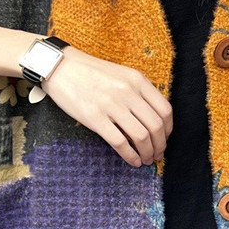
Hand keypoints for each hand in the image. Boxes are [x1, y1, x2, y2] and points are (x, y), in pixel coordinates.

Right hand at [41, 46, 172, 167]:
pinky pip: (120, 142)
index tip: (164, 139)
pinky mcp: (95, 118)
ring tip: (146, 160)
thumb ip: (138, 92)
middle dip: (160, 145)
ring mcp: (111, 105)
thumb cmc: (90, 73)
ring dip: (147, 153)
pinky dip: (130, 156)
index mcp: (137, 80)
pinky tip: (133, 161)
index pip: (164, 110)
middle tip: (157, 155)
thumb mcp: (121, 75)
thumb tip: (152, 120)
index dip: (168, 129)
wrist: (59, 67)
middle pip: (156, 126)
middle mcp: (128, 92)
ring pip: (141, 136)